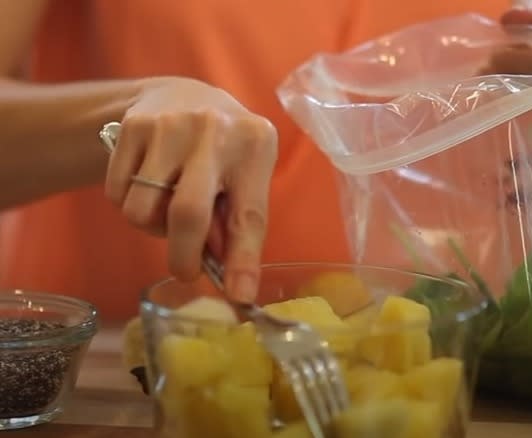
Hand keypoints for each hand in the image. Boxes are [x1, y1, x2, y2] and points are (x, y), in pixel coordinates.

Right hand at [105, 77, 277, 302]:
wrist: (179, 94)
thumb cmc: (223, 150)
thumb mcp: (245, 175)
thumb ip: (238, 222)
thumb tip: (232, 282)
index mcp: (255, 146)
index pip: (249, 214)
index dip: (243, 260)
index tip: (238, 295)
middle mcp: (214, 131)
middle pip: (188, 214)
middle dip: (184, 257)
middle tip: (186, 271)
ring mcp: (170, 126)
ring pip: (142, 210)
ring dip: (151, 226)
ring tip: (167, 208)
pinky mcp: (132, 126)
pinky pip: (118, 194)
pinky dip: (129, 204)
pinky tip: (147, 185)